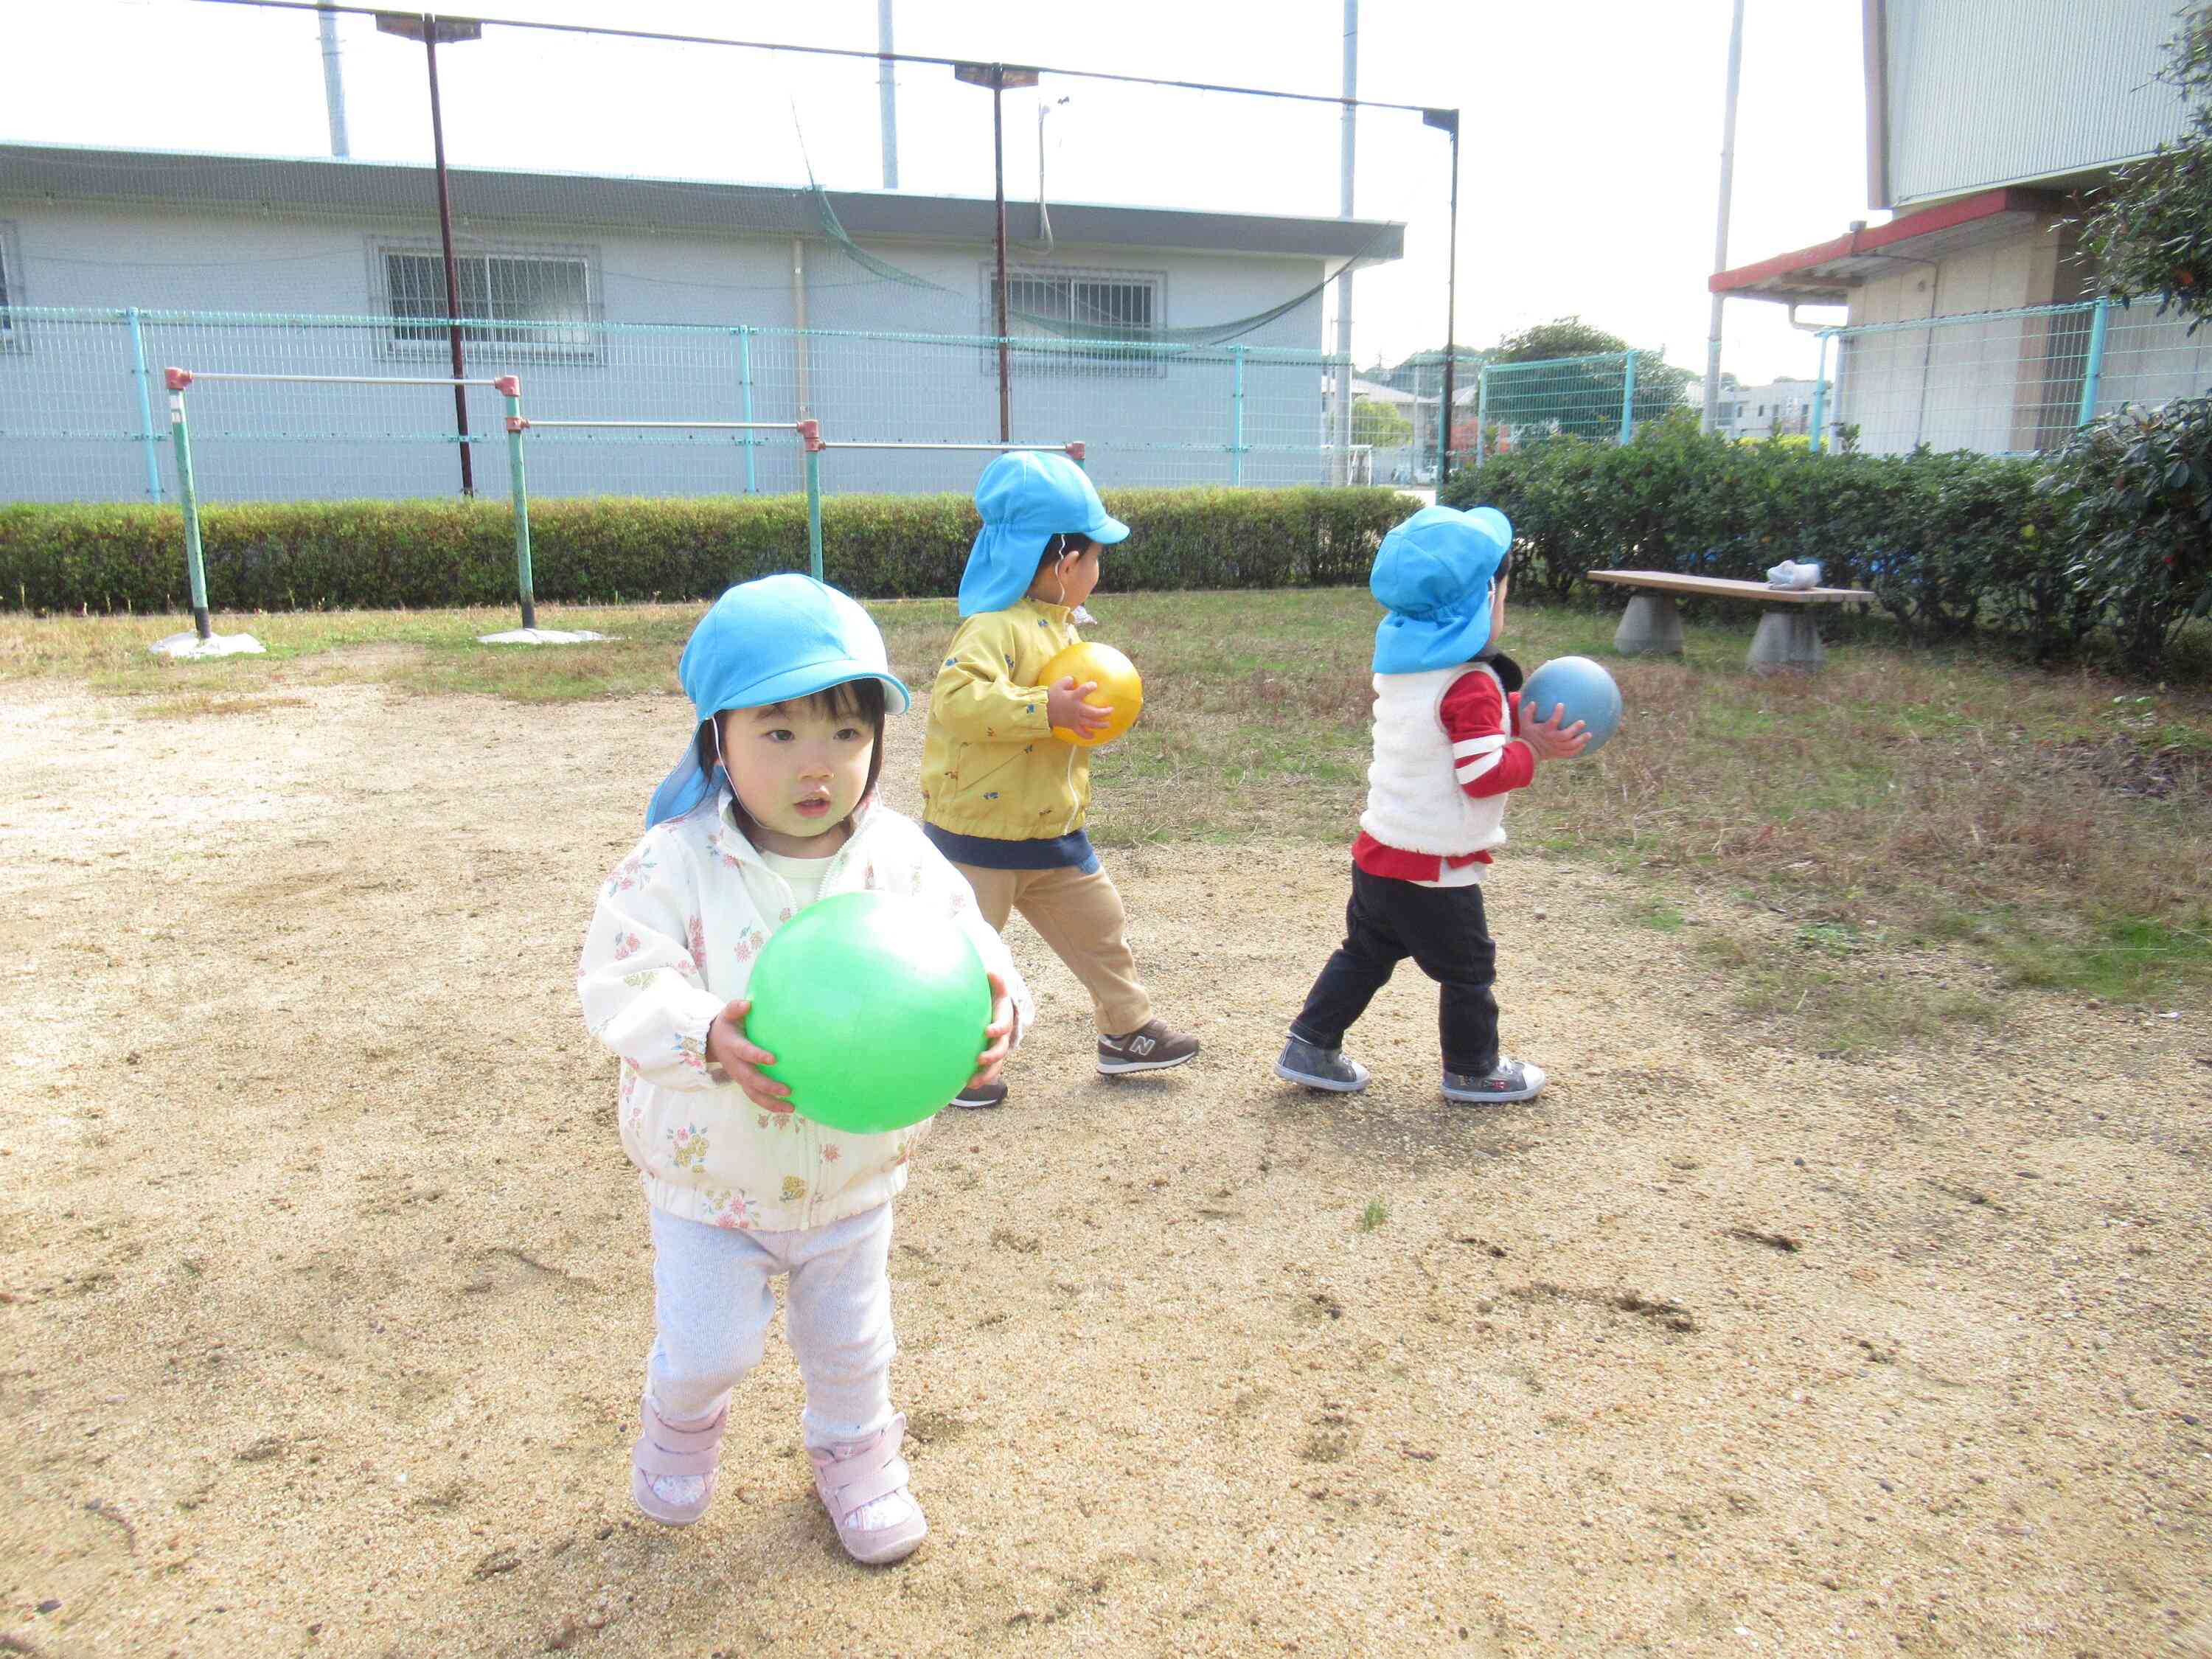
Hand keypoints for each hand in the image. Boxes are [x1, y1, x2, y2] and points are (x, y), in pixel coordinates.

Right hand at [705, 997, 793, 1112]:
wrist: (711, 1041)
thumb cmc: (727, 1025)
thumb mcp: (727, 1014)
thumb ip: (735, 1008)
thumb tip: (747, 1004)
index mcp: (732, 1046)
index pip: (745, 1052)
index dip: (757, 1056)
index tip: (774, 1059)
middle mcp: (735, 1065)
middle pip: (751, 1079)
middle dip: (768, 1086)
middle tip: (788, 1090)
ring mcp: (739, 1077)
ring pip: (753, 1094)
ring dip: (771, 1102)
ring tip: (791, 1108)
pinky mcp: (744, 1083)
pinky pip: (756, 1097)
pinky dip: (770, 1105)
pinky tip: (788, 1109)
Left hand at [964, 972, 1015, 1090]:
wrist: (996, 1010)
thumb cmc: (993, 997)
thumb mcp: (995, 987)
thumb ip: (995, 980)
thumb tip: (991, 971)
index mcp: (1004, 1019)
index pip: (1004, 1025)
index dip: (998, 1028)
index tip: (987, 1031)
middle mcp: (1003, 1037)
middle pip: (1001, 1049)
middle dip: (992, 1055)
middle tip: (980, 1058)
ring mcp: (997, 1048)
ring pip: (996, 1065)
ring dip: (986, 1074)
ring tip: (973, 1082)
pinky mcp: (989, 1057)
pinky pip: (987, 1070)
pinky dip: (979, 1078)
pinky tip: (966, 1084)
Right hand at [1046, 675, 1112, 739]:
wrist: (1042, 710)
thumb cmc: (1050, 696)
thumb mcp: (1058, 685)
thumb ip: (1067, 681)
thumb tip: (1073, 679)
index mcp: (1073, 698)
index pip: (1085, 690)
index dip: (1091, 687)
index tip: (1095, 685)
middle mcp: (1077, 709)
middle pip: (1093, 712)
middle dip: (1104, 712)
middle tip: (1111, 709)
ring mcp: (1075, 719)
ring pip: (1090, 723)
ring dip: (1100, 724)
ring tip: (1108, 724)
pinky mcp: (1071, 725)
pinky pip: (1080, 732)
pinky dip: (1087, 735)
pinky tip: (1093, 736)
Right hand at [1520, 705, 1590, 762]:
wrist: (1527, 752)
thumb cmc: (1527, 735)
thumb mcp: (1525, 723)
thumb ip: (1528, 712)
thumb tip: (1533, 702)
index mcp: (1545, 731)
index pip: (1552, 722)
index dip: (1557, 713)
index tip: (1561, 704)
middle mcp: (1552, 740)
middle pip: (1565, 735)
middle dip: (1575, 729)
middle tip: (1583, 722)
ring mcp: (1556, 748)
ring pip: (1570, 745)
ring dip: (1580, 740)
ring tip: (1589, 734)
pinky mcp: (1558, 754)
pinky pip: (1570, 753)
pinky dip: (1578, 749)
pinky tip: (1584, 744)